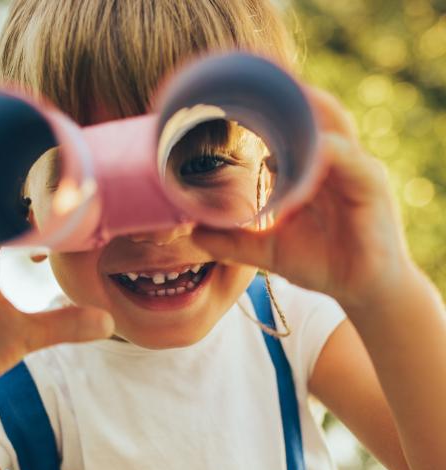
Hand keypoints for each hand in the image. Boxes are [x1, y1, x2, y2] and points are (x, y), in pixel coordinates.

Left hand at [193, 87, 413, 309]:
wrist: (360, 288)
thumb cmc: (319, 262)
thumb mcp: (267, 248)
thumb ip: (232, 240)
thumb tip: (193, 234)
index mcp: (312, 168)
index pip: (292, 125)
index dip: (267, 109)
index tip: (232, 97)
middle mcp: (335, 160)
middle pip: (313, 114)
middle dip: (284, 98)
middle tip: (246, 86)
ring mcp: (355, 168)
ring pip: (330, 125)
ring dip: (302, 113)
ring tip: (270, 101)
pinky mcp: (371, 184)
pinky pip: (346, 158)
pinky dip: (321, 152)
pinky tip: (295, 154)